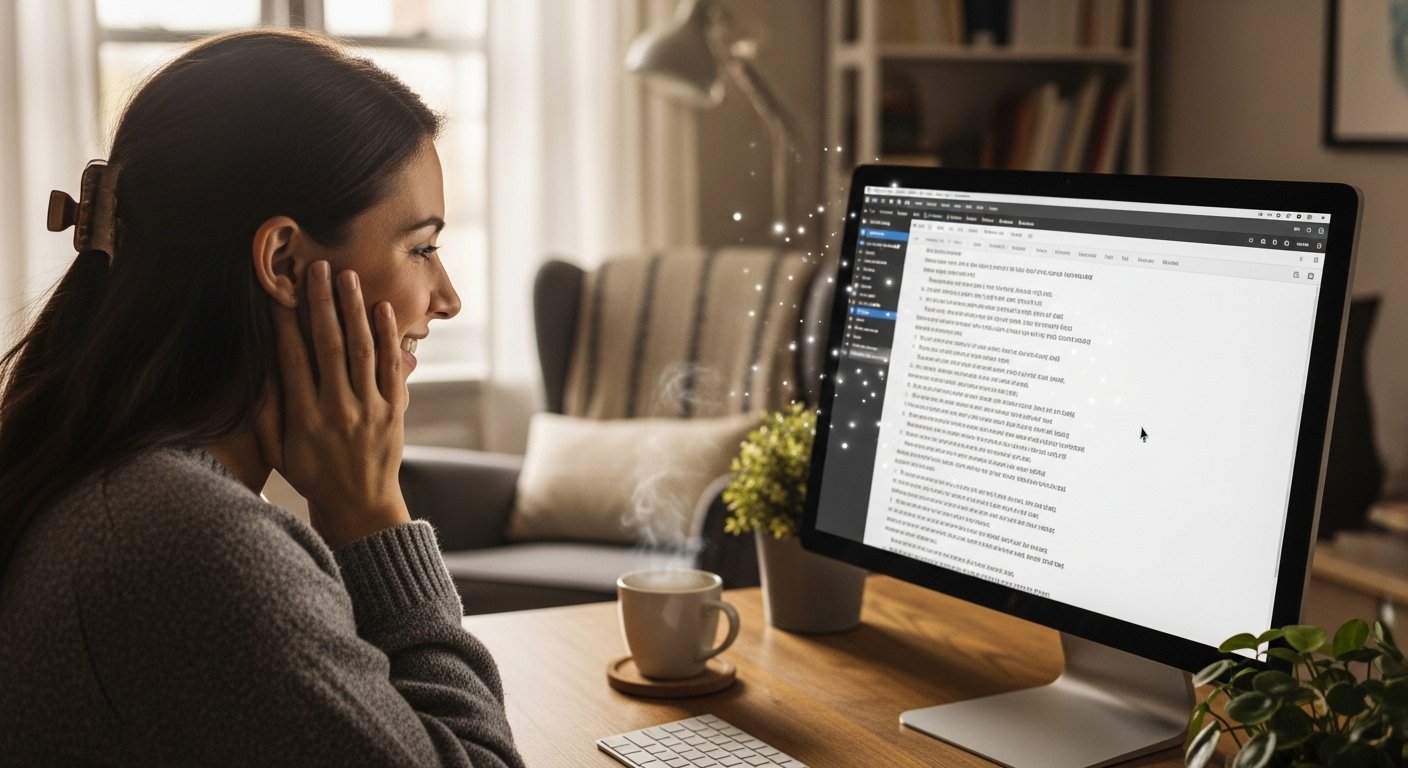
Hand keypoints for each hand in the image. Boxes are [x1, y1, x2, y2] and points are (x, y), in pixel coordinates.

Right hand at [256, 260, 410, 547]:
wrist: (361, 505)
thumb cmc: (312, 475)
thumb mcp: (277, 452)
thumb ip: (265, 413)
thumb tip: (256, 370)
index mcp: (304, 419)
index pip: (293, 359)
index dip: (285, 322)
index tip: (278, 290)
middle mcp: (338, 410)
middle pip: (329, 346)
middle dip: (321, 303)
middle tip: (316, 267)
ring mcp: (370, 410)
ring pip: (362, 350)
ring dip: (354, 310)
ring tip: (348, 276)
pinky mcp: (394, 411)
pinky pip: (390, 367)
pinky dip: (387, 337)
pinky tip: (381, 309)